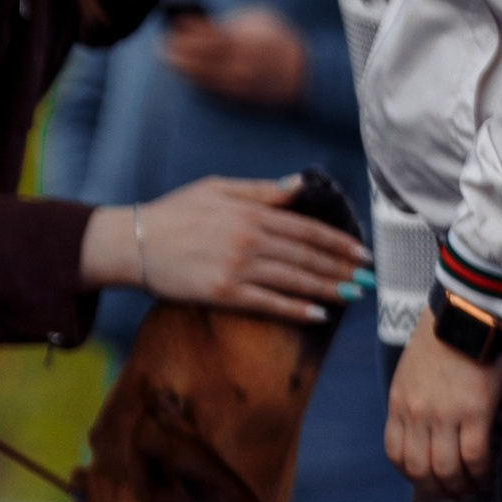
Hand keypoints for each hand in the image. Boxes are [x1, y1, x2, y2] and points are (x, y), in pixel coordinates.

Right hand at [77, 174, 365, 320]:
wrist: (134, 242)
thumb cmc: (173, 212)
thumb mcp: (218, 189)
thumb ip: (261, 191)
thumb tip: (299, 186)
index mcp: (251, 214)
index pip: (306, 230)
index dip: (338, 242)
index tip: (362, 253)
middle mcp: (249, 240)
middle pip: (306, 257)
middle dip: (341, 269)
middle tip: (368, 280)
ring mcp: (237, 268)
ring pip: (293, 280)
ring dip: (327, 289)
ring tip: (352, 296)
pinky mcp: (222, 292)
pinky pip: (267, 302)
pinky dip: (295, 309)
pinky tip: (317, 314)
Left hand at [162, 7, 308, 106]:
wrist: (304, 73)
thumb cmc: (276, 40)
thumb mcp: (256, 21)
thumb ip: (224, 23)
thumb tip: (190, 23)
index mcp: (245, 42)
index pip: (205, 40)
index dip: (184, 36)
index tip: (169, 29)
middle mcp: (240, 66)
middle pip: (198, 61)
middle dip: (176, 53)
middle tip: (161, 45)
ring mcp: (238, 85)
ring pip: (200, 78)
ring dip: (180, 68)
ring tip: (168, 57)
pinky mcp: (237, 98)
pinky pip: (208, 90)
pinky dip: (194, 80)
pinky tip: (184, 72)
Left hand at [386, 313, 501, 492]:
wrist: (465, 311)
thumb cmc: (443, 337)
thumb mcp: (412, 371)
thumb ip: (414, 400)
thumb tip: (427, 430)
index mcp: (399, 403)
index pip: (395, 454)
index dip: (410, 475)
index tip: (426, 480)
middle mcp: (417, 413)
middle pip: (419, 468)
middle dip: (436, 488)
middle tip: (452, 493)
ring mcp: (444, 413)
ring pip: (447, 468)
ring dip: (460, 486)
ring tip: (472, 488)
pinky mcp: (475, 410)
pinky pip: (475, 455)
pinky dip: (481, 471)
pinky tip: (488, 473)